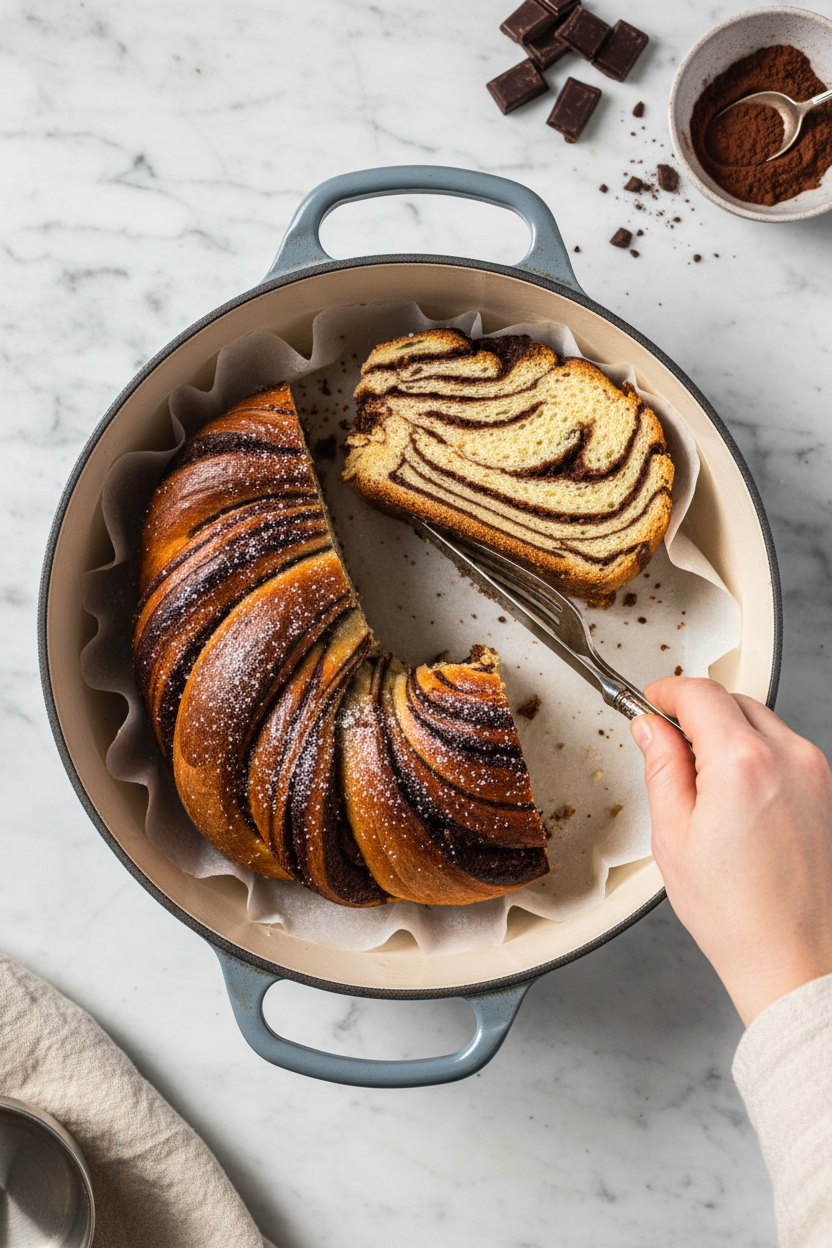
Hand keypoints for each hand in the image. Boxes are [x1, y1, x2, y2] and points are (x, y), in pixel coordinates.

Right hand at [630, 678, 831, 1025]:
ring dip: (726, 732)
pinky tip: (733, 797)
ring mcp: (814, 773)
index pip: (700, 694)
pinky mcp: (826, 790)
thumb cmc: (737, 913)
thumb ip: (660, 768)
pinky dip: (754, 754)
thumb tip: (651, 731)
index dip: (666, 692)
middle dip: (695, 712)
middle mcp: (788, 758)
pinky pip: (783, 748)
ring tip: (700, 780)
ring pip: (760, 721)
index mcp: (742, 764)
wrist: (794, 957)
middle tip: (665, 743)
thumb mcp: (672, 835)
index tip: (650, 701)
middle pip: (732, 700)